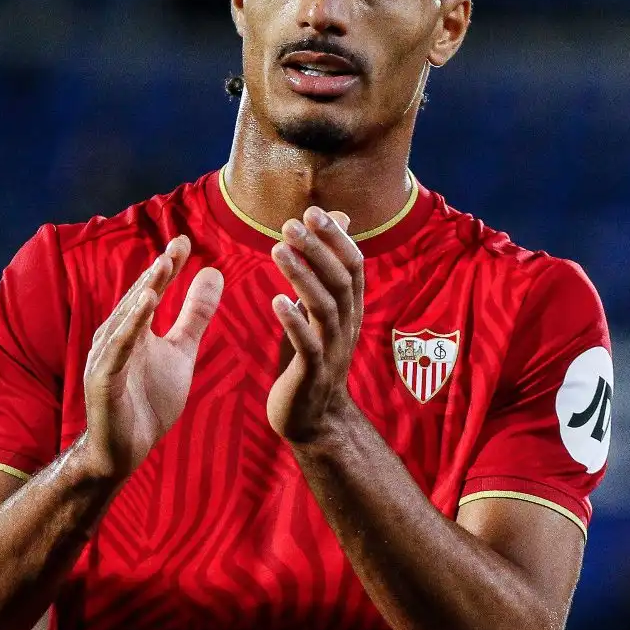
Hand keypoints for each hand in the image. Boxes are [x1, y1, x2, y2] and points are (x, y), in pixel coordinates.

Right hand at [78, 235, 223, 479]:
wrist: (124, 449)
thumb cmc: (148, 400)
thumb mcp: (181, 352)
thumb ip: (195, 315)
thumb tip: (214, 273)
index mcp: (134, 328)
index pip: (153, 290)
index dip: (169, 267)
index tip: (186, 241)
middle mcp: (115, 335)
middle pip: (138, 298)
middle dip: (158, 271)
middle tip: (177, 245)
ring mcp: (106, 356)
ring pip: (126, 318)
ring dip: (143, 292)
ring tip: (162, 267)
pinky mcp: (102, 377)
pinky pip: (117, 348)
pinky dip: (129, 326)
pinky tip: (144, 306)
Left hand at [267, 207, 360, 442]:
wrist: (314, 418)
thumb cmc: (312, 358)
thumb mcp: (321, 313)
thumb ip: (325, 272)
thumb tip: (336, 223)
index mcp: (350, 310)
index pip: (353, 266)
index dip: (336, 238)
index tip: (314, 211)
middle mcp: (346, 326)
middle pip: (340, 280)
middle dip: (318, 249)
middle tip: (291, 222)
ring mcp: (332, 350)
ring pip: (325, 307)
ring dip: (302, 277)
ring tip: (278, 250)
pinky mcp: (312, 373)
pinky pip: (308, 344)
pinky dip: (295, 322)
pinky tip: (277, 301)